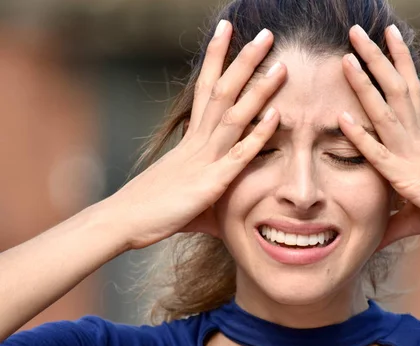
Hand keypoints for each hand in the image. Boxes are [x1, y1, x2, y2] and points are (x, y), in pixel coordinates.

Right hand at [103, 22, 286, 249]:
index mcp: (190, 138)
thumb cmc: (150, 208)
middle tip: (265, 33)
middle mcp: (197, 140)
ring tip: (280, 63)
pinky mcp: (210, 182)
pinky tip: (274, 115)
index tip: (226, 30)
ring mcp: (204, 158)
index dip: (217, 57)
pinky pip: (238, 154)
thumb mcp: (183, 189)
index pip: (205, 87)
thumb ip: (206, 185)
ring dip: (258, 88)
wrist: (121, 222)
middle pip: (223, 90)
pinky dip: (257, 135)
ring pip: (234, 114)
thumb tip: (219, 195)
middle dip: (244, 59)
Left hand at [338, 24, 419, 249]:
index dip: (395, 64)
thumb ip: (394, 222)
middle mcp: (416, 140)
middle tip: (357, 31)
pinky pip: (380, 154)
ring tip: (348, 53)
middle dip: (375, 58)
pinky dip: (361, 136)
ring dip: (365, 82)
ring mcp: (412, 155)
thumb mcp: (419, 215)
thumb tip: (376, 238)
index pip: (405, 92)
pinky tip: (342, 117)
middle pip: (394, 88)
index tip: (384, 41)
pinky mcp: (408, 177)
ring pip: (385, 111)